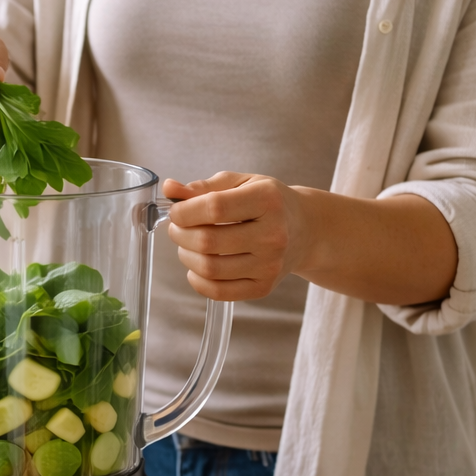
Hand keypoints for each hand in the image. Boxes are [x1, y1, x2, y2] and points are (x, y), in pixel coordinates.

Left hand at [165, 173, 308, 301]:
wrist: (306, 230)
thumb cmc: (268, 203)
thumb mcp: (241, 183)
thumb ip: (204, 187)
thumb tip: (170, 189)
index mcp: (267, 200)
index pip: (213, 208)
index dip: (184, 211)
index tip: (176, 211)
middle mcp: (273, 234)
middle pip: (208, 241)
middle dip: (180, 234)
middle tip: (178, 228)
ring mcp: (270, 265)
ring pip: (209, 268)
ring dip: (186, 256)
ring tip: (188, 245)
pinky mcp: (263, 287)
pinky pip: (218, 292)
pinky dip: (197, 281)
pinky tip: (197, 267)